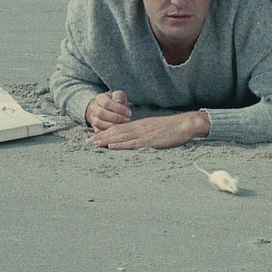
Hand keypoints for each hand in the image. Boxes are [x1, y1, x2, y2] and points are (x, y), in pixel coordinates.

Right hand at [85, 90, 130, 132]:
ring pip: (99, 123)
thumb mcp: (119, 96)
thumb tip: (118, 102)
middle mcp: (93, 108)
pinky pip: (98, 131)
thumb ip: (119, 97)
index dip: (118, 108)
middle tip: (127, 119)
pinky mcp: (94, 127)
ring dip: (112, 125)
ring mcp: (92, 118)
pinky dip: (108, 132)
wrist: (108, 109)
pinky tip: (118, 130)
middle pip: (101, 113)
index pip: (106, 103)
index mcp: (100, 98)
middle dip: (116, 118)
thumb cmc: (116, 102)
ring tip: (123, 125)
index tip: (129, 113)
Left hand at [88, 111, 210, 149]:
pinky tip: (112, 146)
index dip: (105, 133)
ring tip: (94, 144)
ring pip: (121, 137)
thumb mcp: (154, 129)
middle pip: (116, 132)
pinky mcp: (150, 141)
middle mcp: (139, 128)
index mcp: (139, 125)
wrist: (185, 125)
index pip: (118, 128)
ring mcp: (144, 134)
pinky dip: (121, 145)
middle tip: (87, 142)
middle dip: (101, 137)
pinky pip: (133, 143)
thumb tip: (134, 139)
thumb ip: (143, 133)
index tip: (93, 137)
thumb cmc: (172, 129)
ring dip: (106, 141)